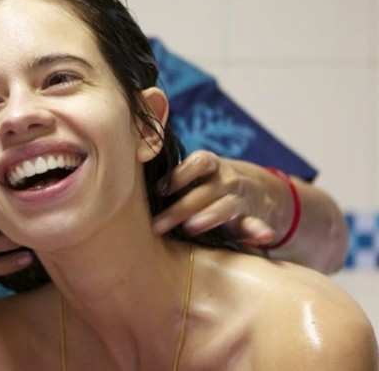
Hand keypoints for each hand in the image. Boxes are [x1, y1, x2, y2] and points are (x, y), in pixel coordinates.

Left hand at [152, 151, 277, 245]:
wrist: (256, 189)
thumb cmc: (208, 182)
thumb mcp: (197, 172)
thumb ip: (172, 174)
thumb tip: (136, 161)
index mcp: (210, 164)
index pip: (198, 162)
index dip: (179, 175)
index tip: (159, 190)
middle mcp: (227, 178)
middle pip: (204, 191)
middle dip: (180, 208)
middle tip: (157, 226)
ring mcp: (242, 198)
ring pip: (226, 207)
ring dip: (210, 216)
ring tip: (191, 227)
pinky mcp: (254, 219)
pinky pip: (257, 225)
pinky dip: (260, 231)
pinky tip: (262, 236)